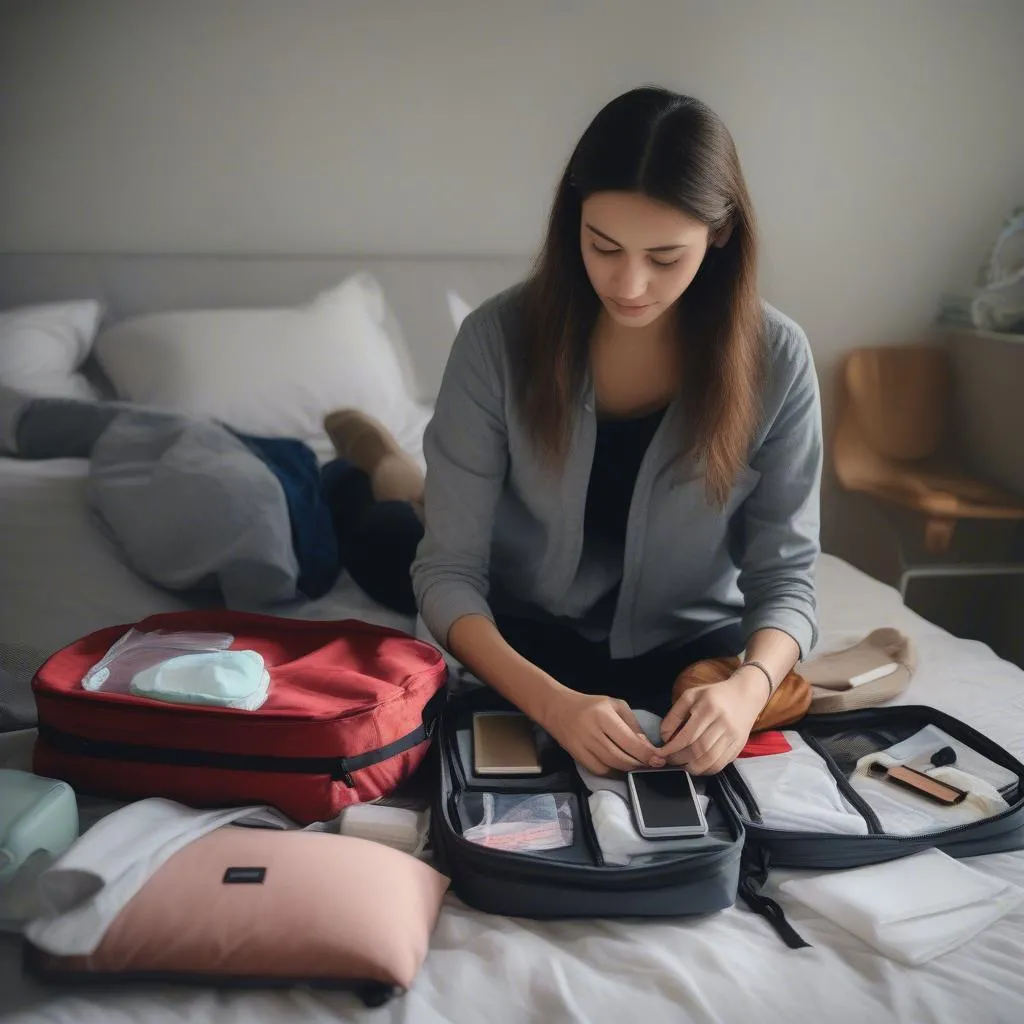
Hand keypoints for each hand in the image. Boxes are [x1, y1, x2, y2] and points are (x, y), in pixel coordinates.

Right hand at [540, 689, 665, 775]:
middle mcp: (593, 731)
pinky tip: (621, 769)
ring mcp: (583, 745)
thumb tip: (646, 746)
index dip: (646, 753)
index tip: (658, 759)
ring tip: (638, 766)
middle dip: (639, 763)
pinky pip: (599, 770)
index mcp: (604, 715)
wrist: (557, 708)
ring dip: (628, 769)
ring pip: (611, 765)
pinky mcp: (577, 756)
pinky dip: (613, 772)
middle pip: (621, 757)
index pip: (629, 741)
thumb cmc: (590, 705)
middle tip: (652, 765)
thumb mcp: (615, 705)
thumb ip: (632, 724)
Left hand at [658, 668, 767, 774]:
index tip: (662, 752)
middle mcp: (723, 723)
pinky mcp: (739, 745)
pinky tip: (698, 766)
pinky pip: (722, 763)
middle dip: (681, 758)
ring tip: (683, 765)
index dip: (672, 748)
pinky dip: (707, 769)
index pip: (688, 735)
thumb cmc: (714, 695)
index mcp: (709, 708)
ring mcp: (733, 736)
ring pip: (711, 759)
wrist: (746, 694)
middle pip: (699, 749)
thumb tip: (665, 736)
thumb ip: (675, 714)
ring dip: (693, 767)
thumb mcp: (691, 696)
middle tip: (670, 759)